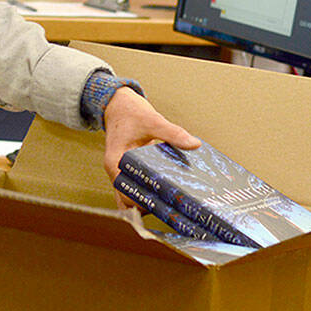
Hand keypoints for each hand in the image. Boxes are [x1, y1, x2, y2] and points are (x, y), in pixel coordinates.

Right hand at [102, 87, 199, 208]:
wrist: (118, 104)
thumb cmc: (130, 111)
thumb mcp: (152, 120)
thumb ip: (173, 133)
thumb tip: (195, 144)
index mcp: (115, 162)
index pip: (126, 190)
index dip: (143, 198)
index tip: (164, 201)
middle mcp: (115, 172)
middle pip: (128, 199)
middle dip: (148, 204)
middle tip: (173, 206)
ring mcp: (121, 173)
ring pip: (132, 198)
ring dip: (147, 202)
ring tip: (172, 204)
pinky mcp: (129, 171)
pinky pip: (137, 189)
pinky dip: (148, 193)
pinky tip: (166, 194)